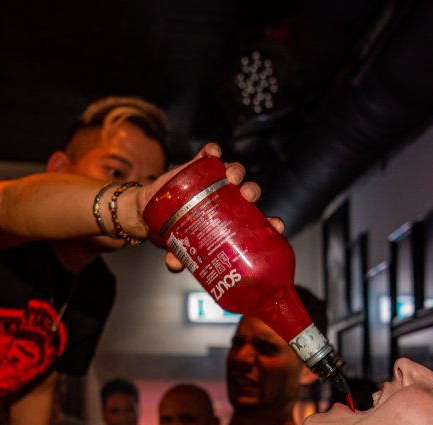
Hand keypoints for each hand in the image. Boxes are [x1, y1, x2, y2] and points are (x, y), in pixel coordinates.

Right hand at [135, 142, 284, 272]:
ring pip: (235, 173)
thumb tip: (175, 264)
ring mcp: (217, 181)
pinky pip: (210, 155)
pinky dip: (213, 152)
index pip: (261, 223)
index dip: (272, 224)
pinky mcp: (201, 166)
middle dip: (253, 191)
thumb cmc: (178, 231)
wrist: (155, 209)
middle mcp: (232, 199)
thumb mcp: (181, 248)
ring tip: (231, 176)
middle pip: (250, 193)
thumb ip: (182, 258)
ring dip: (237, 171)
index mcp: (237, 221)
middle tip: (247, 196)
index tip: (277, 226)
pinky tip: (213, 153)